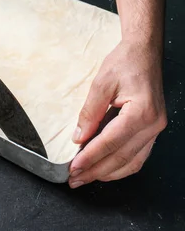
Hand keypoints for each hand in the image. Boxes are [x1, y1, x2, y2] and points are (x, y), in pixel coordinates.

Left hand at [68, 40, 166, 187]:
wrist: (144, 52)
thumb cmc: (125, 62)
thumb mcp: (101, 83)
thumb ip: (90, 112)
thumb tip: (79, 137)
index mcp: (141, 112)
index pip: (111, 143)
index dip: (91, 157)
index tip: (74, 167)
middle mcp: (152, 125)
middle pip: (121, 157)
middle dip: (96, 171)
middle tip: (75, 179)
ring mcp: (155, 129)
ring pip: (132, 162)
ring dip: (108, 173)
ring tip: (86, 177)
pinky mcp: (152, 129)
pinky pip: (139, 155)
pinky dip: (121, 166)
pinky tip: (106, 169)